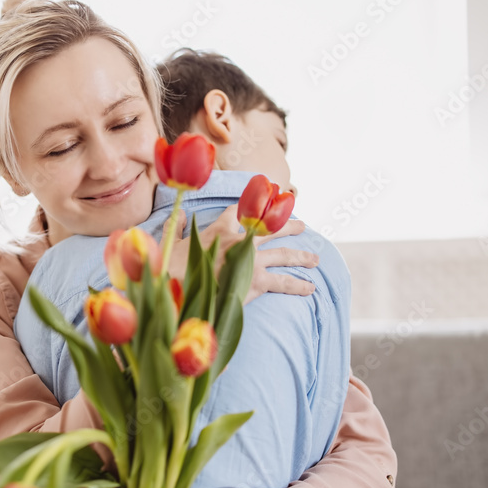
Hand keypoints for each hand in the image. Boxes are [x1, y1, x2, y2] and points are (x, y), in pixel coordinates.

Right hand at [163, 206, 317, 305]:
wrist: (180, 287)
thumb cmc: (172, 267)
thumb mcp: (172, 242)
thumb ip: (176, 226)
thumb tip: (179, 212)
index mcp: (218, 230)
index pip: (235, 212)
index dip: (247, 205)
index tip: (260, 199)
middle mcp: (240, 241)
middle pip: (270, 228)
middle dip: (288, 226)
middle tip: (302, 225)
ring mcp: (251, 260)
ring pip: (283, 254)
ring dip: (301, 256)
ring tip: (315, 259)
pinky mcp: (257, 281)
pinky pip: (283, 282)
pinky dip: (298, 285)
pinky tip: (311, 288)